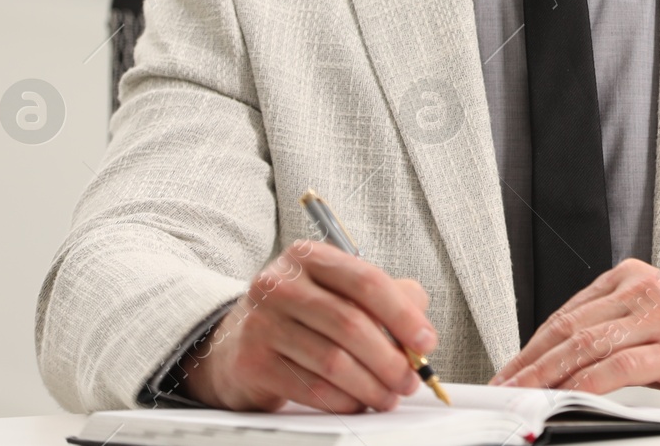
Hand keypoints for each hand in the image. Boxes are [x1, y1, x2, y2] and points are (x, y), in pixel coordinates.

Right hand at [179, 240, 437, 412]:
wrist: (233, 341)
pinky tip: (356, 402)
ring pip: (333, 361)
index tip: (425, 341)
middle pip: (351, 324)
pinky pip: (311, 388)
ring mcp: (262, 322)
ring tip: (388, 396)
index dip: (402, 314)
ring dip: (371, 386)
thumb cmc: (299, 315)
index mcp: (309, 257)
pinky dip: (343, 401)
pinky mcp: (252, 362)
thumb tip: (420, 328)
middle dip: (390, 359)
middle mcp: (281, 284)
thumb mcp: (339, 292)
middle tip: (409, 379)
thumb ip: (386, 298)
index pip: (366, 281)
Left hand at [489, 259, 659, 406]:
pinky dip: (587, 384)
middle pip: (570, 327)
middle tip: (504, 388)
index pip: (567, 313)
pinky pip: (619, 366)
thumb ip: (613, 335)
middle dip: (530, 362)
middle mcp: (643, 288)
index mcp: (632, 277)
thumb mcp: (656, 322)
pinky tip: (568, 398)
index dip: (532, 345)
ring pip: (587, 344)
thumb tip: (564, 367)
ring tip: (525, 397)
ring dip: (548, 375)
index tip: (510, 370)